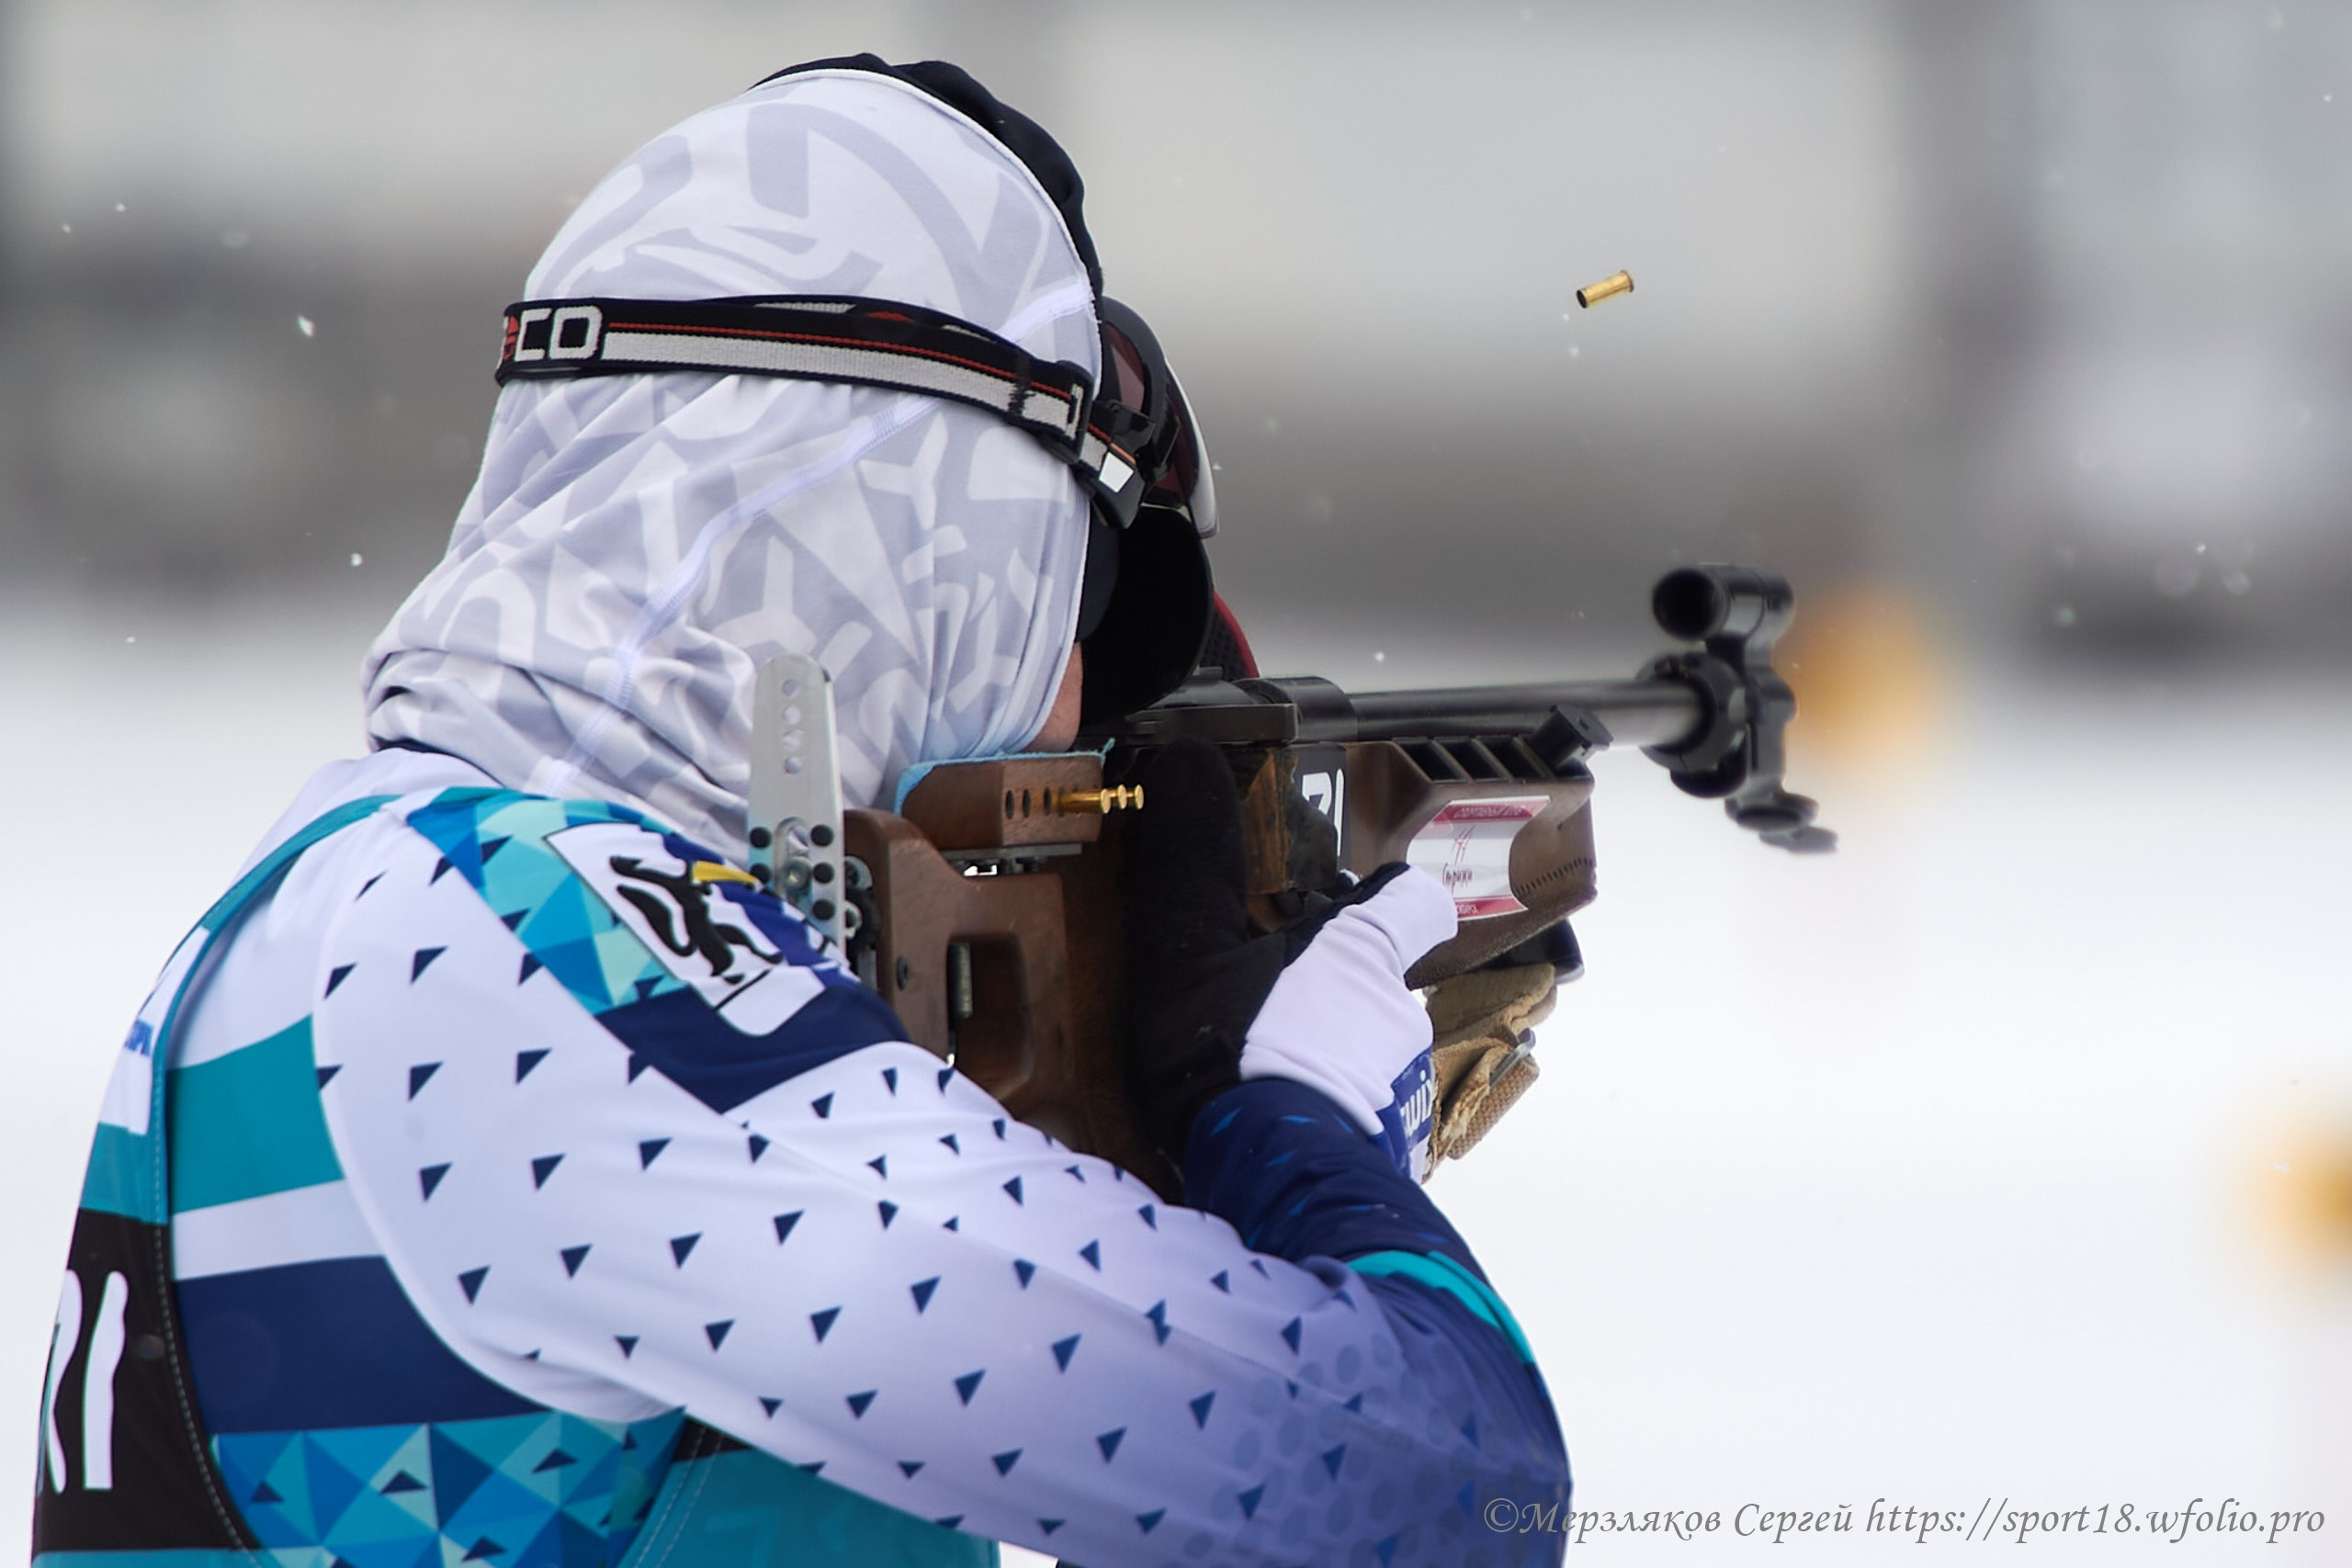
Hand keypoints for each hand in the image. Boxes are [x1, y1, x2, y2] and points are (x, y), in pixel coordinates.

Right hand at [1119, 741, 1457, 1176]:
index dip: (1387, 896)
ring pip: (1367, 1053)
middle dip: (1327, 992)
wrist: (1271, 1182)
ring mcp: (1403, 1085)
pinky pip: (1360, 1116)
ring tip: (1251, 1077)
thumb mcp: (1186, 947)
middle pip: (1377, 982)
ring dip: (1323, 1058)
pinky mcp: (1395, 1150)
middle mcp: (1398, 1011)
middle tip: (1256, 1007)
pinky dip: (1324, 1115)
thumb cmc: (1229, 1053)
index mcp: (1360, 949)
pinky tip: (1267, 1130)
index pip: (1414, 900)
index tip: (1345, 904)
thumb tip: (1185, 760)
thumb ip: (1191, 858)